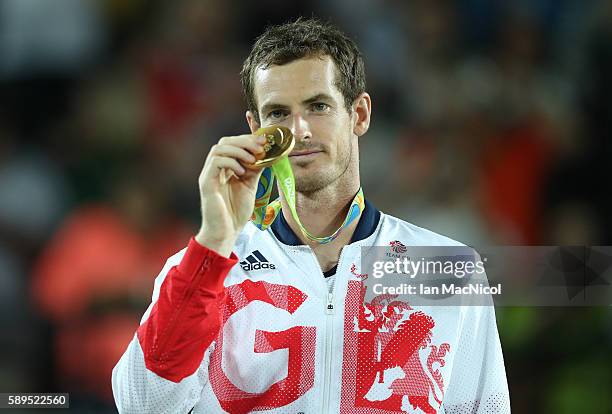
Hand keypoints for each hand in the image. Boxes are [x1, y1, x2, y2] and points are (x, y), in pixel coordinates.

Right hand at [195, 134, 266, 256]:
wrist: (226, 232)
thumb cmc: (235, 212)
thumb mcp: (250, 185)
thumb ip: (256, 170)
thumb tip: (268, 154)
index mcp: (224, 168)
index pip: (232, 144)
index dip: (248, 139)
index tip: (264, 141)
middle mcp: (214, 169)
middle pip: (224, 142)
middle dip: (244, 141)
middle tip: (260, 147)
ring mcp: (209, 175)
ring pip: (218, 149)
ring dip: (238, 150)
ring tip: (252, 160)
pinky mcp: (206, 183)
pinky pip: (216, 162)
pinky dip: (231, 162)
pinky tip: (242, 172)